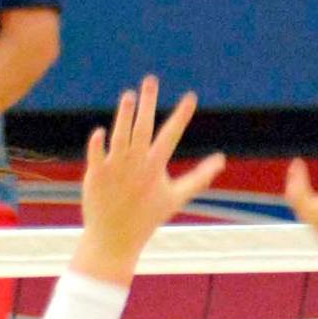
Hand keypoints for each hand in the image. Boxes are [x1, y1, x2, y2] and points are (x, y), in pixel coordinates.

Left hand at [72, 76, 225, 285]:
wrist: (114, 238)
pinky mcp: (95, 176)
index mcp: (155, 167)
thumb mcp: (177, 197)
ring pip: (119, 136)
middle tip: (150, 80)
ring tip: (129, 95)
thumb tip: (221, 160)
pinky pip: (95, 155)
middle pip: (143, 128)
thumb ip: (200, 177)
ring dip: (124, 115)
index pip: (171, 135)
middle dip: (148, 103)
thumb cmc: (147, 217)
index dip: (181, 116)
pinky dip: (97, 144)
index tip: (191, 96)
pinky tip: (100, 130)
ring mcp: (114, 170)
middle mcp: (135, 165)